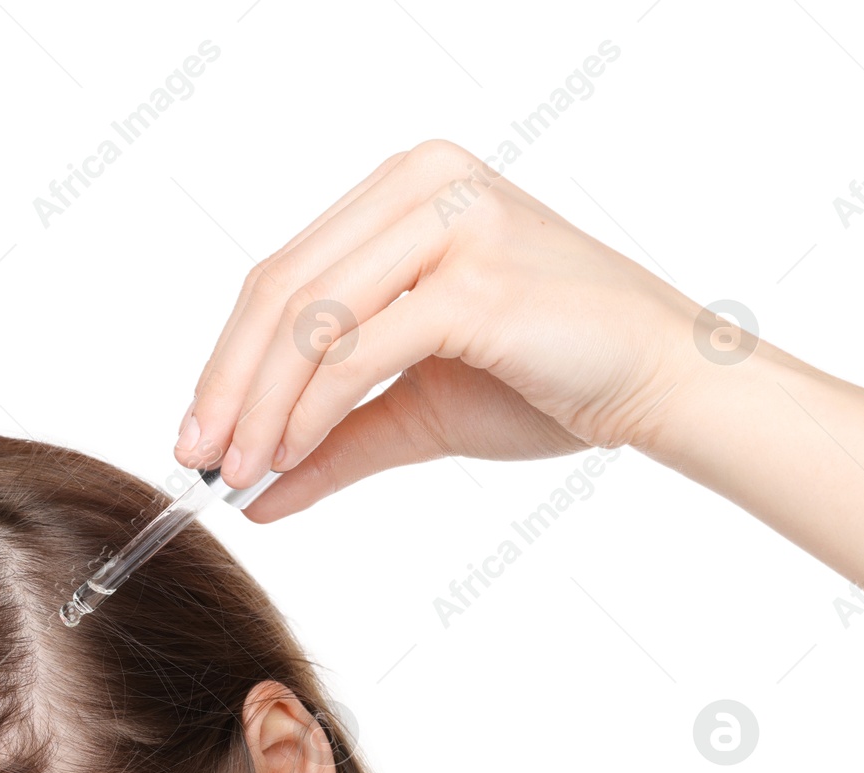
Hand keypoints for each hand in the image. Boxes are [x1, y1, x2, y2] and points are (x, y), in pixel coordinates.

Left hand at [173, 138, 705, 520]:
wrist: (666, 385)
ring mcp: (452, 221)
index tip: (197, 432)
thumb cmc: (552, 378)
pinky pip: (358, 349)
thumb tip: (253, 496)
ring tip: (238, 471)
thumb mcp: (417, 409)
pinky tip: (287, 456)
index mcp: (405, 189)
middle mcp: (423, 184)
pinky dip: (308, 411)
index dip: (227, 356)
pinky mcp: (476, 277)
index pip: (284, 272)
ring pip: (309, 318)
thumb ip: (333, 441)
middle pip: (280, 288)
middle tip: (197, 459)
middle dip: (228, 385)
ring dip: (260, 406)